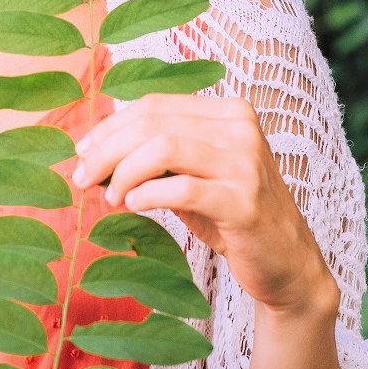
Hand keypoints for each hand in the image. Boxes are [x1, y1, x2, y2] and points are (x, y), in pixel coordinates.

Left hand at [71, 93, 339, 319]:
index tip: (82, 151)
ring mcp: (246, 163)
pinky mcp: (244, 201)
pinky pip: (182, 188)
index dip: (111, 126)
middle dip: (107, 149)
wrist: (286, 263)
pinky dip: (148, 194)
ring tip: (109, 197)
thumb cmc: (231, 216)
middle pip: (154, 123)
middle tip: (82, 177)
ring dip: (124, 171)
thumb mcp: (192, 177)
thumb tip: (93, 153)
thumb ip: (155, 157)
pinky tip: (132, 205)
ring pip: (165, 147)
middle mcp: (241, 128)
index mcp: (228, 112)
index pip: (155, 105)